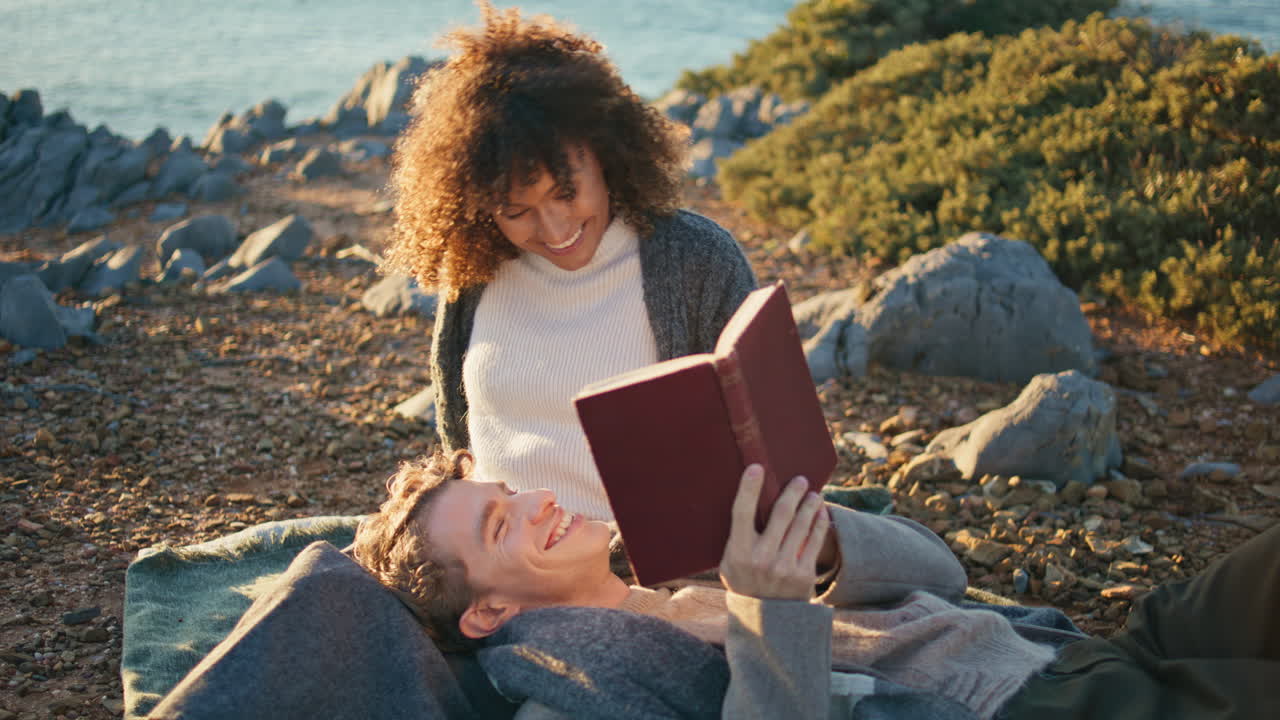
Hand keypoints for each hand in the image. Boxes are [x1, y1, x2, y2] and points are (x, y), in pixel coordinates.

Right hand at [719, 465, 830, 600]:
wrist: (765, 621)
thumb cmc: (744, 582)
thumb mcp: (730, 563)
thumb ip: (738, 538)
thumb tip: (750, 500)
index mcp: (739, 553)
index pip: (742, 512)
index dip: (749, 488)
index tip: (756, 468)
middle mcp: (762, 559)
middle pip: (781, 514)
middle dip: (792, 492)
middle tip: (800, 480)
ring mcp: (785, 567)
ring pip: (801, 524)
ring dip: (809, 504)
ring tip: (813, 493)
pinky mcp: (804, 574)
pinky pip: (814, 540)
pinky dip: (819, 522)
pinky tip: (820, 512)